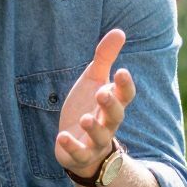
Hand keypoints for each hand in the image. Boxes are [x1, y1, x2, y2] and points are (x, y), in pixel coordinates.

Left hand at [55, 28, 135, 180]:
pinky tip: (61, 136)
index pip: (125, 95)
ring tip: (85, 119)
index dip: (125, 85)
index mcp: (113, 103)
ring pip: (100, 136)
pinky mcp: (80, 154)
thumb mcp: (94, 80)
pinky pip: (79, 153)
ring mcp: (95, 141)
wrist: (79, 145)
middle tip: (102, 93)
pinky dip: (71, 146)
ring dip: (93, 128)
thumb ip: (105, 58)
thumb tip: (120, 31)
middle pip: (116, 116)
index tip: (122, 71)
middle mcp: (108, 123)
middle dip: (110, 105)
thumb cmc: (89, 107)